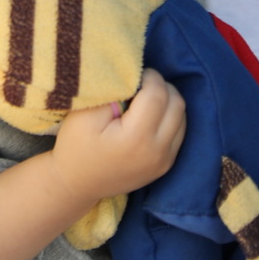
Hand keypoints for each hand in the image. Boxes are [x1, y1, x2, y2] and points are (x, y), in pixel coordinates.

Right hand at [51, 70, 185, 203]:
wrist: (76, 185)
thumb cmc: (76, 147)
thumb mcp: (84, 115)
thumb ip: (112, 93)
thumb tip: (134, 79)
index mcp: (136, 138)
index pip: (158, 94)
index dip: (149, 77)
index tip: (135, 75)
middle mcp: (157, 151)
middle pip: (177, 104)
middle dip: (161, 86)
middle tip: (140, 84)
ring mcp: (164, 161)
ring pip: (182, 117)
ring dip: (168, 101)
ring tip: (145, 99)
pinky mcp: (166, 165)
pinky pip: (179, 132)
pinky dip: (169, 118)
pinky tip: (149, 116)